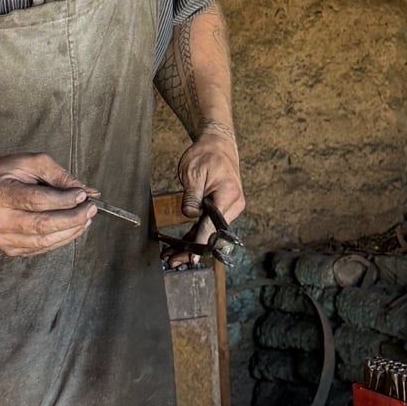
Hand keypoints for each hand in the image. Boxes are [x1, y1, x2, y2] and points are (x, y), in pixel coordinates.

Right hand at [0, 153, 97, 256]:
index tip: (84, 195)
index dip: (64, 200)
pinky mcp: (8, 249)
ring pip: (44, 241)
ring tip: (85, 219)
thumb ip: (59, 175)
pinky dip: (61, 239)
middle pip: (42, 225)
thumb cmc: (6, 173)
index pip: (37, 201)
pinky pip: (41, 248)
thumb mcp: (31, 162)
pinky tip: (72, 228)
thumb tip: (86, 191)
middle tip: (91, 209)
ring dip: (71, 231)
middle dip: (73, 218)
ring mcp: (1, 238)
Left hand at [171, 126, 244, 266]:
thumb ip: (192, 196)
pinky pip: (209, 224)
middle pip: (211, 233)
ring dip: (192, 244)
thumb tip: (189, 215)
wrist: (218, 145)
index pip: (212, 225)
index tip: (191, 258)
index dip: (200, 243)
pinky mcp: (223, 208)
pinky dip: (196, 234)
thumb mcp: (193, 173)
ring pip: (210, 231)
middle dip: (192, 249)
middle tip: (173, 260)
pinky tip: (182, 245)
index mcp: (228, 195)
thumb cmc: (206, 156)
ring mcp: (230, 208)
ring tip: (173, 257)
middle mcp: (233, 205)